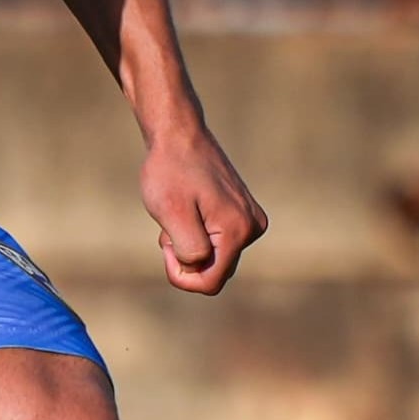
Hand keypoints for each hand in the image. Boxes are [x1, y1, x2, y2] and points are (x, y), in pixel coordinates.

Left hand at [142, 120, 265, 295]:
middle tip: (169, 229)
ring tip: (178, 215)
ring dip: (191, 245)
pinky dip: (198, 234)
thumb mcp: (171, 212)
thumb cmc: (170, 172)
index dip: (181, 274)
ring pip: (215, 257)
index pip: (209, 283)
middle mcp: (252, 228)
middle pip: (214, 272)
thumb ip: (190, 248)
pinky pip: (219, 242)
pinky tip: (187, 211)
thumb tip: (200, 267)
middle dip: (186, 258)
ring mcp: (251, 220)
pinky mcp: (244, 214)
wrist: (179, 136)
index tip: (165, 245)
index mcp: (238, 231)